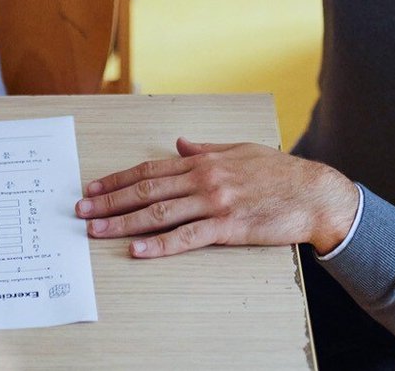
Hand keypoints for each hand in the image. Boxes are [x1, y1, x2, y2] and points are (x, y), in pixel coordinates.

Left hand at [76, 139, 361, 257]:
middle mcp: (204, 178)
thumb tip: (180, 143)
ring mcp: (215, 202)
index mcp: (204, 160)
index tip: (93, 187)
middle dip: (109, 200)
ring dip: (123, 222)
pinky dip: (160, 245)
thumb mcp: (240, 150)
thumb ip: (206, 149)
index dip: (117, 179)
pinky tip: (138, 250)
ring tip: (96, 229)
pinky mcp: (228, 226)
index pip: (150, 169)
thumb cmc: (280, 173)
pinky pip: (187, 237)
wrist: (314, 193)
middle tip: (81, 209)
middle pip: (146, 189)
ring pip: (159, 212)